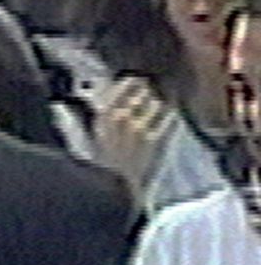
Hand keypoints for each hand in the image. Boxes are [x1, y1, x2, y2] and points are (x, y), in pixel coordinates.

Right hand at [92, 76, 175, 200]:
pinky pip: (166, 119)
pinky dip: (169, 115)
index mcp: (102, 117)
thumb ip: (101, 115)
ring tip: (156, 106)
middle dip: (145, 91)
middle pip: (139, 93)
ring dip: (156, 103)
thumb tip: (102, 96)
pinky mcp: (153, 138)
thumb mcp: (94, 137)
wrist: (118, 185)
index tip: (135, 78)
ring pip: (154, 103)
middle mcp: (120, 118)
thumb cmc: (105, 162)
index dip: (128, 82)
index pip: (118, 89)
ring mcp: (137, 128)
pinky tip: (170, 114)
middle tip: (149, 90)